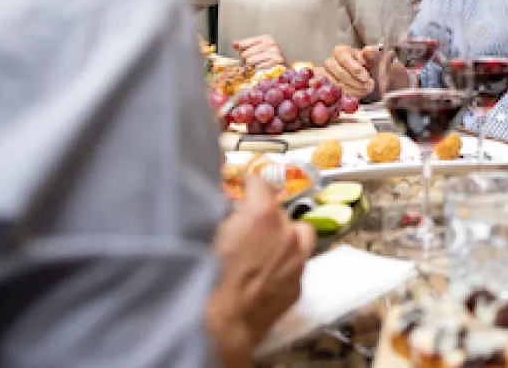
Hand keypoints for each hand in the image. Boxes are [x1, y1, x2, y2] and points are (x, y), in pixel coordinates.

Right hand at [209, 173, 314, 350]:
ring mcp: (297, 258)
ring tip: (268, 244)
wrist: (222, 324)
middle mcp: (286, 231)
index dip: (249, 183)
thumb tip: (230, 205)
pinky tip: (268, 271)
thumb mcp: (210, 233)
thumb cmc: (207, 279)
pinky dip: (286, 261)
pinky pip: (297, 262)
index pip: (260, 183)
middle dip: (264, 214)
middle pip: (279, 210)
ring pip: (300, 232)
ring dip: (286, 234)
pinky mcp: (299, 283)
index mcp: (262, 214)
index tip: (244, 184)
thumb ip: (225, 213)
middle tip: (248, 225)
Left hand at [233, 35, 286, 70]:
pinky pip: (257, 67)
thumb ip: (247, 45)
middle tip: (249, 62)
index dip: (240, 49)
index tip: (238, 51)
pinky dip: (257, 69)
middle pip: (246, 53)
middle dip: (245, 60)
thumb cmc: (271, 58)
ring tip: (254, 66)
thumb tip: (234, 45)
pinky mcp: (275, 62)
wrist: (285, 68)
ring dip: (250, 66)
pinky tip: (261, 68)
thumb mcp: (260, 48)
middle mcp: (270, 44)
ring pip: (250, 61)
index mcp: (266, 38)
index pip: (245, 43)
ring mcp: (273, 53)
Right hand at [323, 45, 378, 97]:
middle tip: (367, 86)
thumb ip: (370, 53)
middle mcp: (330, 61)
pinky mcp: (325, 85)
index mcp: (340, 51)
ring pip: (337, 84)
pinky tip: (357, 95)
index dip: (356, 70)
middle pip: (340, 73)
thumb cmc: (361, 63)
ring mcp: (325, 74)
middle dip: (355, 82)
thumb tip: (370, 49)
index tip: (366, 78)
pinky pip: (334, 91)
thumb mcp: (368, 57)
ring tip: (365, 91)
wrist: (355, 73)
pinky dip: (348, 94)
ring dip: (353, 89)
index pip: (346, 60)